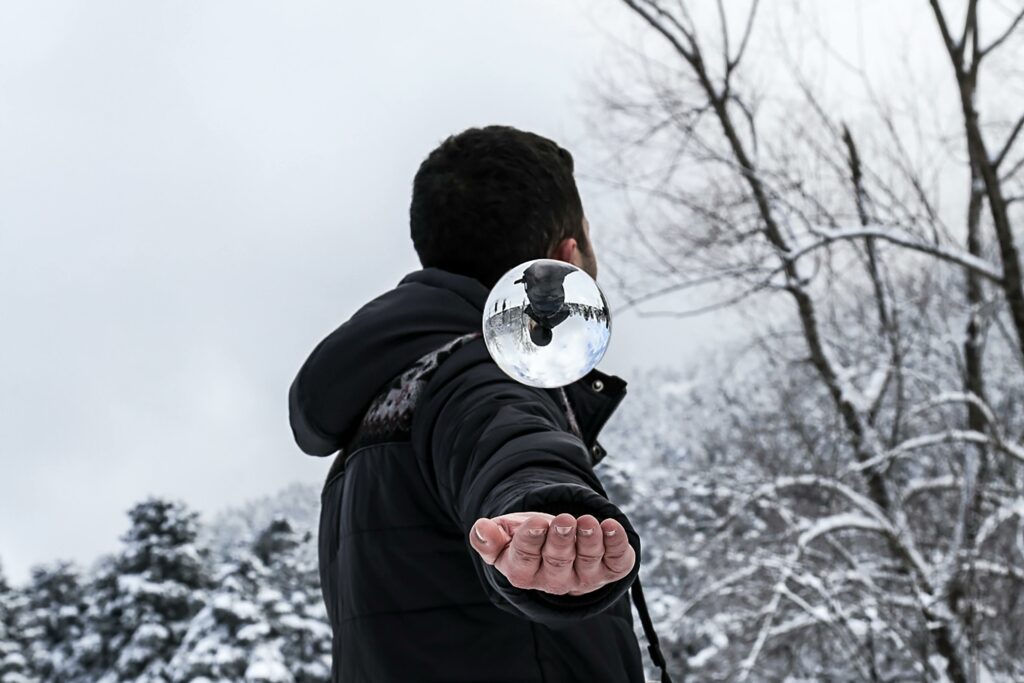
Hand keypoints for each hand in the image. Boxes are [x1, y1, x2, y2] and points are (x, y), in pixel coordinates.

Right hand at [468, 511, 634, 595]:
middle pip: (558, 563)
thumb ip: (490, 537)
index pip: (524, 560)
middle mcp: (554, 581)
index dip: (531, 541)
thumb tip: (480, 527)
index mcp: (523, 573)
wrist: (561, 544)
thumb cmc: (529, 537)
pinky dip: (617, 544)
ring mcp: (584, 577)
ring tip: (588, 521)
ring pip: (587, 562)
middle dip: (562, 540)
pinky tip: (612, 526)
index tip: (536, 523)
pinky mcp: (610, 570)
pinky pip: (616, 562)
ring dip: (590, 541)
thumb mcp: (505, 535)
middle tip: (564, 520)